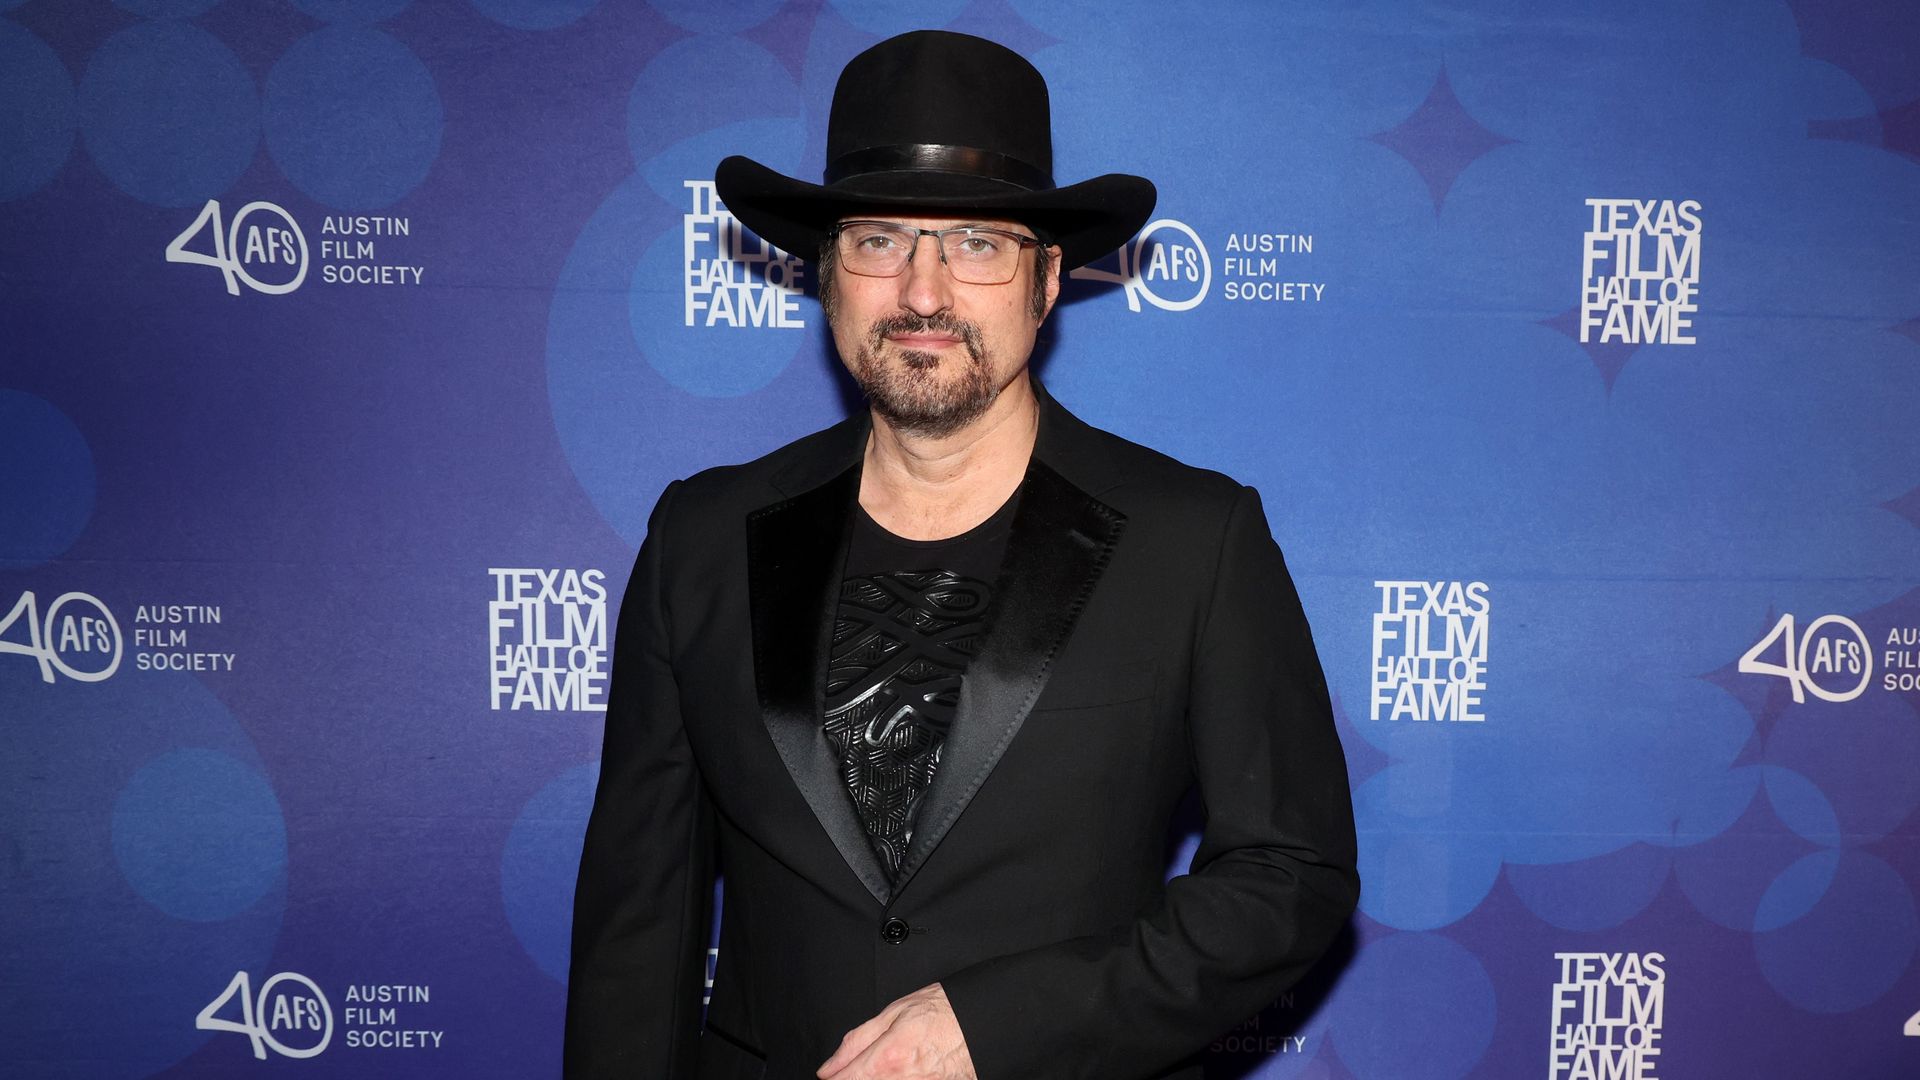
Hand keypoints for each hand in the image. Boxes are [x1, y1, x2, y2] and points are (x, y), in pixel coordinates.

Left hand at [816, 982, 975, 1078]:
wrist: (984, 1022)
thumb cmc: (944, 1012)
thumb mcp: (894, 1012)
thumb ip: (856, 1042)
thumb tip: (829, 1066)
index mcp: (887, 1058)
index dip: (834, 1078)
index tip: (832, 1075)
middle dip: (856, 1079)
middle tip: (862, 1068)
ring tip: (891, 1065)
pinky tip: (901, 1074)